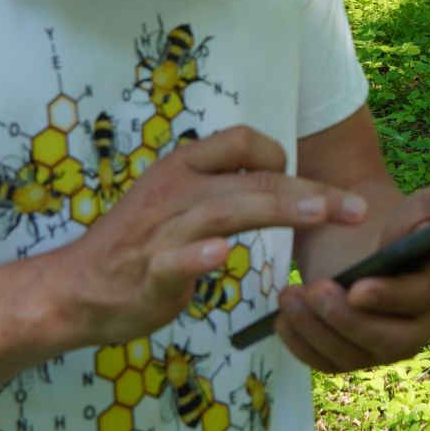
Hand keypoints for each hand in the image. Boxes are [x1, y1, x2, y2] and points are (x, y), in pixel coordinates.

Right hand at [38, 126, 368, 347]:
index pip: (242, 141)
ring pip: (226, 211)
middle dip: (310, 192)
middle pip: (253, 179)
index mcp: (184, 167)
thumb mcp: (179, 203)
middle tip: (355, 209)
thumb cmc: (136, 246)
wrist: (74, 289)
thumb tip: (274, 179)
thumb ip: (222, 190)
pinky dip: (198, 255)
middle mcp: (175, 188)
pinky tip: (221, 255)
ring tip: (318, 213)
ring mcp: (161, 228)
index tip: (306, 188)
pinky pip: (176, 258)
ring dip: (277, 209)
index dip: (280, 156)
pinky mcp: (148, 270)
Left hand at [274, 158, 429, 371]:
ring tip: (289, 296)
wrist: (366, 237)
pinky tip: (283, 321)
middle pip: (388, 341)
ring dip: (318, 330)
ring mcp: (387, 346)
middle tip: (313, 290)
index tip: (357, 285)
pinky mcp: (355, 356)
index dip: (391, 297)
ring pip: (353, 355)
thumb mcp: (426, 200)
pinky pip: (329, 364)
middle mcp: (422, 325)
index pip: (421, 301)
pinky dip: (303, 346)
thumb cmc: (400, 220)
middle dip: (348, 320)